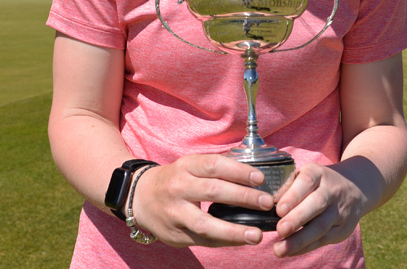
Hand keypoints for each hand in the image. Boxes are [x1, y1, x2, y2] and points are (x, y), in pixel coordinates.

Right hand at [130, 154, 273, 247]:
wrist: (140, 197)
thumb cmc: (176, 178)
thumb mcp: (191, 166)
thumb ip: (216, 169)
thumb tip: (253, 174)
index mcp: (186, 166)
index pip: (214, 165)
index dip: (238, 171)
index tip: (260, 178)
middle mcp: (179, 187)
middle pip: (213, 191)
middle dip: (243, 197)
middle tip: (266, 202)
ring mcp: (175, 213)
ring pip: (205, 223)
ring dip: (234, 230)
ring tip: (256, 234)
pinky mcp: (175, 235)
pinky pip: (202, 240)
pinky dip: (224, 241)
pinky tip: (240, 241)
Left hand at [273, 162, 366, 256]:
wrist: (355, 188)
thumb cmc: (319, 182)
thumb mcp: (308, 174)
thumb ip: (290, 186)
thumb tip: (268, 203)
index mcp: (319, 173)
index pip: (307, 181)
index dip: (293, 195)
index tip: (279, 209)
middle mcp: (332, 191)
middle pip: (316, 204)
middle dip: (297, 218)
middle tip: (280, 230)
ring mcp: (339, 211)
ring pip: (321, 226)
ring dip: (300, 240)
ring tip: (280, 249)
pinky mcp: (342, 229)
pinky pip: (323, 240)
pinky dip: (306, 247)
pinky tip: (290, 251)